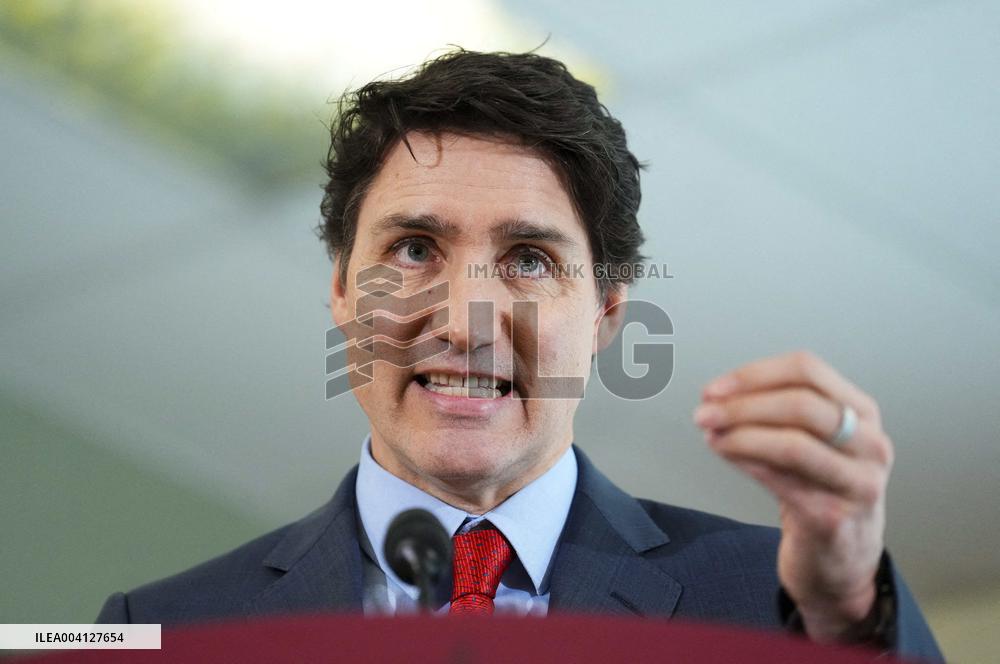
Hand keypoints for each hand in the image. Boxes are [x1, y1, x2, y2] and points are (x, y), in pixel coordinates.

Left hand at [693, 351, 893, 642]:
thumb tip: (717, 397)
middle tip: (704, 412)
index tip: (716, 388)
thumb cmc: (822, 490)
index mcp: (863, 412)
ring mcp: (857, 483)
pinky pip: (782, 482)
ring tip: (711, 434)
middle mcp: (870, 444)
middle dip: (742, 405)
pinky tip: (725, 453)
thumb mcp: (814, 441)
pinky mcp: (833, 518)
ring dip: (741, 434)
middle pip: (801, 404)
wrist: (842, 559)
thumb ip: (775, 414)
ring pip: (793, 443)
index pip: (807, 371)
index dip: (754, 374)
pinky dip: (746, 463)